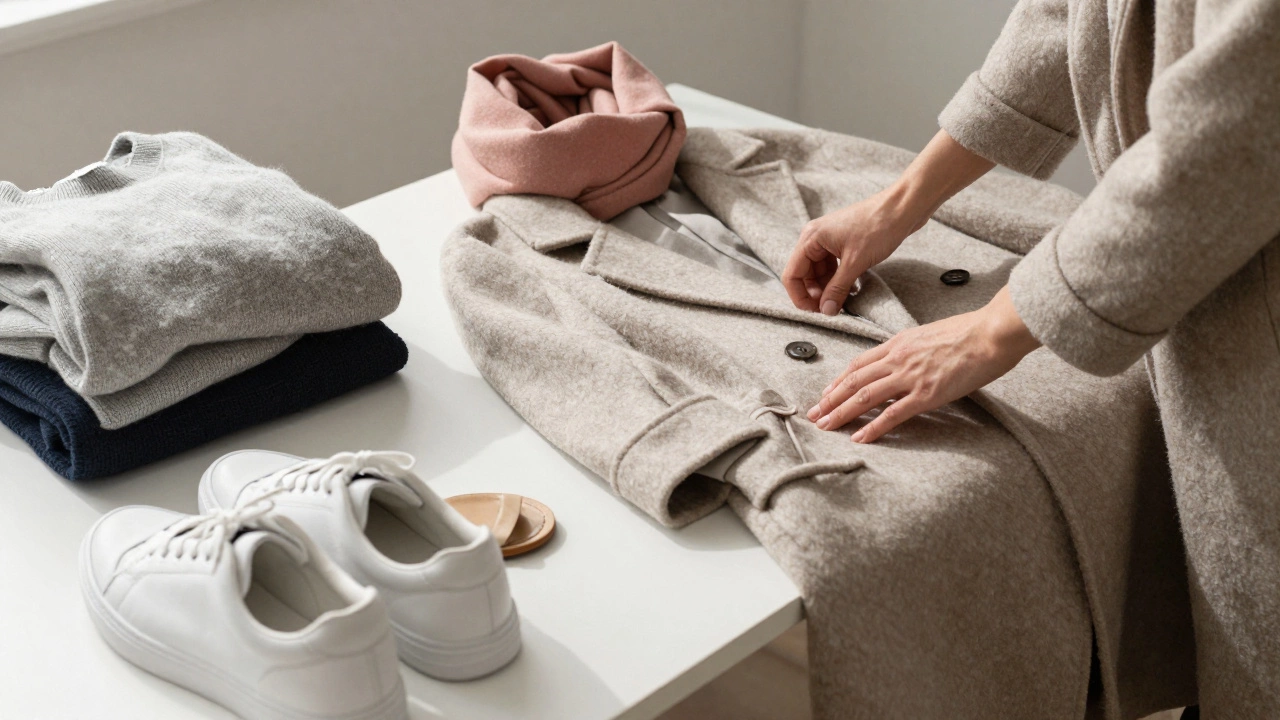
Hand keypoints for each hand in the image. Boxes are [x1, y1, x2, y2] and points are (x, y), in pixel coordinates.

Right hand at [782, 190, 920, 314]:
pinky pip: (832, 266)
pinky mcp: (843, 243)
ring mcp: (829, 240)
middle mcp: (815, 238)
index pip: (792, 274)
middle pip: (804, 274)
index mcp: (811, 238)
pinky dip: (838, 280)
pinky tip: (849, 289)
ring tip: (841, 301)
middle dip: (815, 294)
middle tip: (830, 309)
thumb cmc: (879, 226)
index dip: (800, 297)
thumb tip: (826, 310)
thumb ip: (837, 288)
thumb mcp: (855, 263)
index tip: (815, 312)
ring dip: (828, 288)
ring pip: (819, 272)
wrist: (903, 208)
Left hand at [806, 286, 1039, 442]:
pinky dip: (873, 428)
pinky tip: (859, 438)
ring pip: (864, 396)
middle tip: (814, 414)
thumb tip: (906, 360)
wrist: (992, 332)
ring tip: (826, 426)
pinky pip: (892, 414)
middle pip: (854, 380)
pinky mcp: (926, 394)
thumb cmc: (970, 332)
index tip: (827, 392)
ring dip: (841, 413)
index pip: (859, 363)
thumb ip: (913, 348)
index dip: (839, 380)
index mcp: (899, 342)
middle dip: (830, 399)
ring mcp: (910, 376)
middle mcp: (898, 359)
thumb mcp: (931, 334)